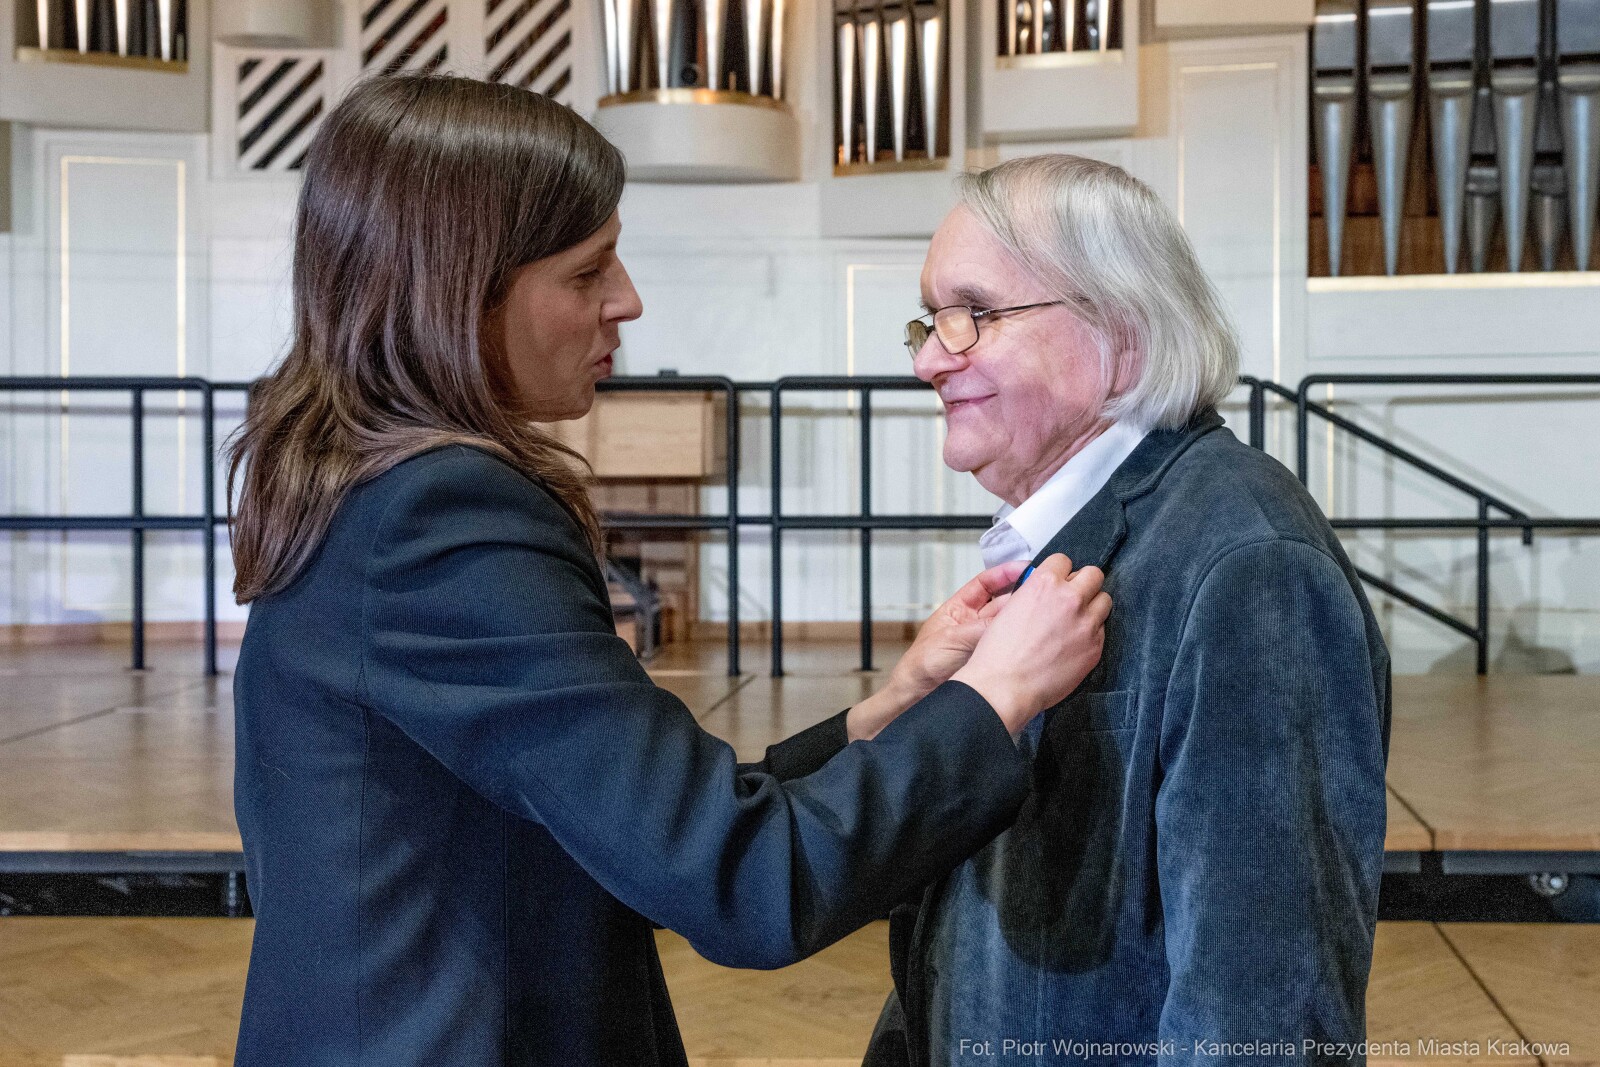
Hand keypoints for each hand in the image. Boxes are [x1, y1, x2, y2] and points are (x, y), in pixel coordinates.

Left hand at [845, 560, 1025, 741]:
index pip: (985, 583)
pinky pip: (1009, 645)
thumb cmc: (922, 664)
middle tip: (1042, 592)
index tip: (1026, 568)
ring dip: (1023, 617)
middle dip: (1021, 595)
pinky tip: (1036, 636)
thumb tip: (1012, 619)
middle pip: (1002, 602)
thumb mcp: (952, 639)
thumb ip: (981, 629)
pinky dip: (1022, 639)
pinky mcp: (992, 659)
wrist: (917, 695)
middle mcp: (974, 622)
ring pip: (1008, 623)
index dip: (1005, 573)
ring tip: (1044, 612)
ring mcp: (984, 640)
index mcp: (959, 608)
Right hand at [951, 554, 1111, 735]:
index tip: (1059, 581)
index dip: (1060, 572)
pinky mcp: (1095, 646)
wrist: (1006, 686)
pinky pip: (1102, 630)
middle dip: (1084, 584)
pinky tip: (1074, 644)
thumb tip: (1048, 591)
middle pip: (1094, 575)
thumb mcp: (1010, 608)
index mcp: (1045, 584)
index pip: (1064, 560)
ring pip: (1104, 601)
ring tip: (1077, 621)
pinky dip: (1091, 633)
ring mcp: (1086, 623)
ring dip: (1092, 607)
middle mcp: (1070, 599)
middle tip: (1075, 597)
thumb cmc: (1000, 652)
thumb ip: (1035, 593)